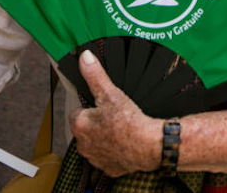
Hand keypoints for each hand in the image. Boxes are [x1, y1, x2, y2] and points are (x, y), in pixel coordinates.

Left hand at [70, 50, 162, 176]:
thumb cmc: (129, 121)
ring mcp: (95, 158)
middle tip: (114, 117)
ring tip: (120, 129)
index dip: (91, 108)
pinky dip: (115, 152)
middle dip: (96, 124)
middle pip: (86, 129)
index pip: (78, 112)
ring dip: (104, 138)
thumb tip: (85, 58)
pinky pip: (108, 158)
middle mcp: (83, 144)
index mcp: (79, 124)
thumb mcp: (111, 93)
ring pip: (96, 144)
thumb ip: (95, 75)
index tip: (103, 107)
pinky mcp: (109, 168)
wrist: (149, 144)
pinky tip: (125, 143)